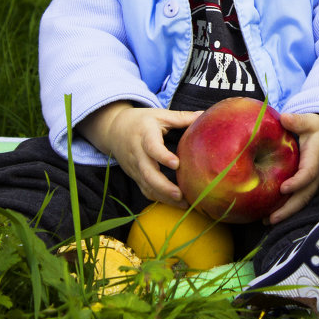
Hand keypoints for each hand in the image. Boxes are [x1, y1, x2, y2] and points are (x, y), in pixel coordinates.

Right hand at [78, 102, 200, 206]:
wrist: (114, 130)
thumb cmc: (140, 121)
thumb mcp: (159, 115)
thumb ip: (181, 117)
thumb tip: (204, 115)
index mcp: (145, 135)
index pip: (152, 148)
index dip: (162, 156)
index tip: (177, 164)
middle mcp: (138, 154)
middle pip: (148, 174)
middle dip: (164, 187)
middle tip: (181, 194)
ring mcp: (135, 168)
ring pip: (147, 186)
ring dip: (164, 197)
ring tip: (184, 204)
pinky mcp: (135, 176)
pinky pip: (146, 190)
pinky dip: (159, 199)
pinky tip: (175, 203)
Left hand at [268, 113, 318, 224]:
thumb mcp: (312, 121)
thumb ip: (298, 121)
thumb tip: (283, 117)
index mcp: (317, 158)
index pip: (309, 173)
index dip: (297, 182)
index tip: (283, 189)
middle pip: (305, 195)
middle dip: (288, 209)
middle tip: (269, 219)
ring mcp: (318, 183)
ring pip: (304, 201)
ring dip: (287, 213)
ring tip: (266, 221)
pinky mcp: (316, 186)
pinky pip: (304, 199)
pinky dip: (290, 208)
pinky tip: (274, 214)